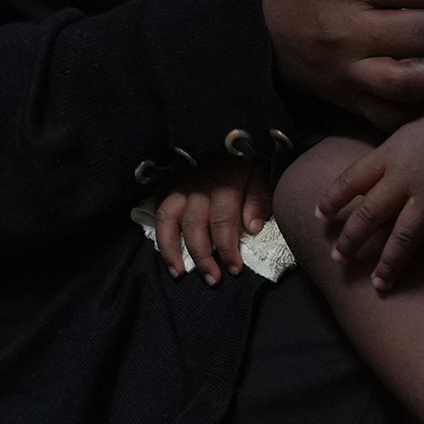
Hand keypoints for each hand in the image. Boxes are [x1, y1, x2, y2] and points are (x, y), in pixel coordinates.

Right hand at [146, 164, 275, 283]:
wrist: (233, 143)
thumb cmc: (250, 167)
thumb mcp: (264, 178)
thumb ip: (260, 201)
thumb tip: (252, 227)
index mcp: (225, 180)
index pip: (223, 220)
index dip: (228, 248)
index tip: (234, 269)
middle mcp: (198, 183)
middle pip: (195, 225)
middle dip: (203, 256)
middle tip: (212, 280)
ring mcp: (180, 184)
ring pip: (169, 219)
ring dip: (172, 248)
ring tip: (178, 272)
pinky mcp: (169, 186)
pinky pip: (158, 211)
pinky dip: (159, 233)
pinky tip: (166, 253)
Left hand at [323, 104, 423, 295]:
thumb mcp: (404, 133)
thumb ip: (386, 158)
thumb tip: (365, 180)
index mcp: (387, 156)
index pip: (349, 181)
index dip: (331, 200)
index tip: (319, 218)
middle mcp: (403, 180)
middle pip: (369, 215)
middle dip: (351, 241)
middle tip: (339, 260)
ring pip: (402, 238)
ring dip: (389, 265)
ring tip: (379, 285)